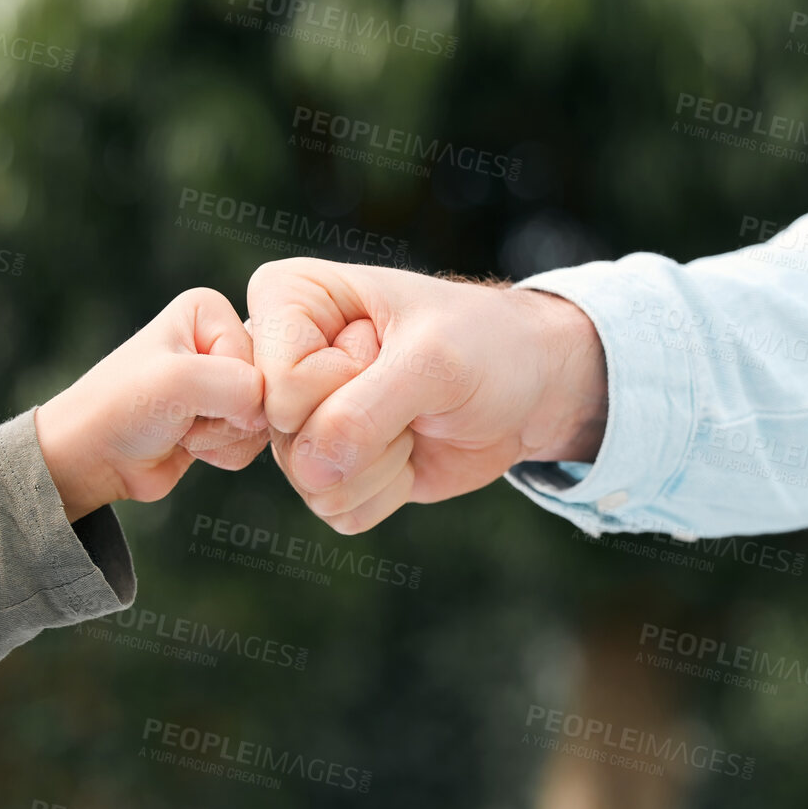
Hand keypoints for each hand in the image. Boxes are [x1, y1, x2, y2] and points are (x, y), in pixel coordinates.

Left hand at [35, 288, 269, 520]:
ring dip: (222, 437)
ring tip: (181, 429)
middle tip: (181, 415)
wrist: (93, 458)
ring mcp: (224, 381)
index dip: (227, 389)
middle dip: (227, 417)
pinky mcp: (225, 419)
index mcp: (209, 311)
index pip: (260, 358)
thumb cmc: (122, 409)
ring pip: (264, 420)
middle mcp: (222, 339)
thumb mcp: (180, 382)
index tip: (181, 391)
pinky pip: (253, 442)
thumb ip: (244, 386)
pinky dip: (223, 452)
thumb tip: (274, 414)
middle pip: (268, 389)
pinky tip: (187, 444)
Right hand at [247, 258, 606, 533]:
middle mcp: (279, 360)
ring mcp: (301, 420)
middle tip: (408, 389)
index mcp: (286, 298)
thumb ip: (363, 413)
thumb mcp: (433, 362)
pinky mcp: (327, 469)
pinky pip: (337, 510)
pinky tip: (410, 450)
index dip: (343, 384)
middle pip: (289, 437)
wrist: (528, 387)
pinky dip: (388, 492)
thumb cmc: (484, 345)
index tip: (388, 348)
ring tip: (411, 416)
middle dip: (366, 429)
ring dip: (382, 464)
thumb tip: (310, 473)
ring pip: (310, 482)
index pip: (279, 383)